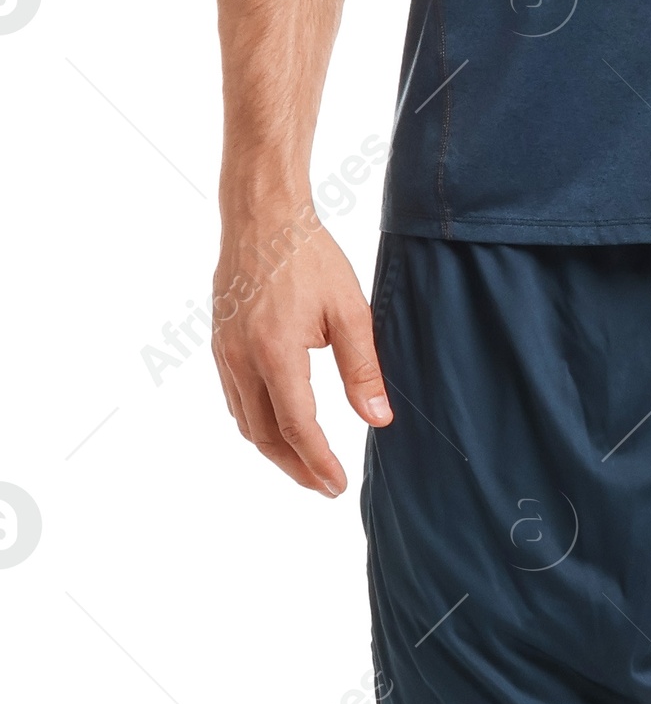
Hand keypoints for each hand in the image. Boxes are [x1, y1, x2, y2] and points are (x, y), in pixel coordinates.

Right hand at [212, 209, 391, 492]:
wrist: (261, 217)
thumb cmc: (309, 257)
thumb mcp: (349, 311)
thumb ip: (363, 369)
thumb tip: (378, 420)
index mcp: (276, 352)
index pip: (297, 427)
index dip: (318, 462)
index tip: (337, 486)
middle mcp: (242, 359)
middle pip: (265, 436)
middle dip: (295, 468)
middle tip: (325, 486)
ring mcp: (225, 354)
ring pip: (245, 422)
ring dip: (274, 451)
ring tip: (306, 465)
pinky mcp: (220, 345)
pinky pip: (235, 400)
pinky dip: (257, 424)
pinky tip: (279, 428)